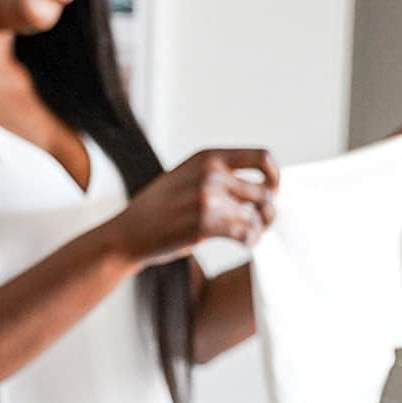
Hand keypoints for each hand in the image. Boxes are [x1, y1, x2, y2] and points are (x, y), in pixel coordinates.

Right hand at [109, 148, 279, 267]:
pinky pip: (247, 234)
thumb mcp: (185, 177)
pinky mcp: (205, 225)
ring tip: (252, 236)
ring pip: (259, 215)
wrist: (127, 234)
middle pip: (264, 192)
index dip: (274, 177)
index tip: (271, 191)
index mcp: (208, 157)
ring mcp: (208, 198)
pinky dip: (251, 242)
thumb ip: (217, 176)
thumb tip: (258, 187)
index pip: (261, 157)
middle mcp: (211, 173)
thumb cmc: (157, 211)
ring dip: (260, 229)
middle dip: (268, 211)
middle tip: (262, 223)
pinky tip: (244, 245)